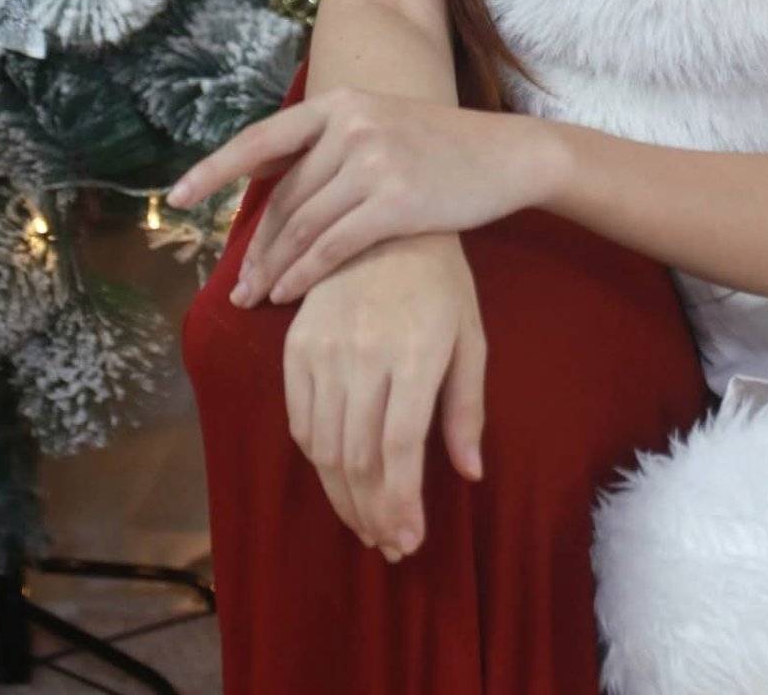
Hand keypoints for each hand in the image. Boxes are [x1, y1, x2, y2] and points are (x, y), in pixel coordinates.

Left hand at [166, 85, 559, 305]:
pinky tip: (288, 297)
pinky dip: (303, 275)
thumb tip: (271, 179)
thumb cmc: (441, 148)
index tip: (177, 196)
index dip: (214, 169)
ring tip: (256, 299)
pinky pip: (331, 245)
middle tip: (234, 286)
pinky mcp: (393, 198)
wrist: (506, 154)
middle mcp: (350, 124)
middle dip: (253, 248)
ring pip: (302, 225)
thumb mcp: (381, 126)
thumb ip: (330, 146)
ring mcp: (371, 159)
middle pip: (283, 197)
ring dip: (273, 268)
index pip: (261, 139)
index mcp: (340, 103)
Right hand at [283, 232, 486, 562]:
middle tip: (389, 543)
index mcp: (416, 354)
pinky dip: (316, 458)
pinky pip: (299, 419)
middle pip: (358, 458)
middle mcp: (365, 355)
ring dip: (342, 497)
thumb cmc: (441, 282)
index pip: (400, 449)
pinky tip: (337, 475)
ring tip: (365, 522)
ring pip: (324, 448)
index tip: (410, 540)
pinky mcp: (297, 346)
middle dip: (372, 513)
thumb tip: (470, 474)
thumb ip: (467, 407)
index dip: (401, 504)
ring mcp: (325, 350)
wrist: (385, 223)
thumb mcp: (470, 336)